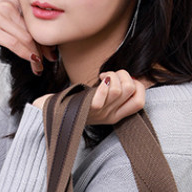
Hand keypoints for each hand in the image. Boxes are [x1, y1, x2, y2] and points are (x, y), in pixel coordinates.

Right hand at [0, 0, 46, 74]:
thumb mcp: (1, 19)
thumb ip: (18, 24)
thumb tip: (37, 39)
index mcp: (14, 0)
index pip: (35, 21)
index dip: (46, 37)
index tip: (53, 51)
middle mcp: (9, 5)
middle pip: (33, 29)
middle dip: (44, 48)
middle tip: (51, 61)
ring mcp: (0, 16)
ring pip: (27, 38)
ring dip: (36, 56)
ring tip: (39, 67)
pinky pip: (16, 43)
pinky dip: (26, 55)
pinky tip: (33, 62)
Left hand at [30, 70, 146, 124]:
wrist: (51, 116)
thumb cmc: (74, 105)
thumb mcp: (99, 101)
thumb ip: (113, 93)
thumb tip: (129, 77)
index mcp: (115, 115)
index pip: (140, 102)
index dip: (138, 86)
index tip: (122, 81)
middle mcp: (109, 116)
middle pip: (131, 90)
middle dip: (123, 75)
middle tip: (109, 76)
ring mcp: (99, 113)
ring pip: (120, 89)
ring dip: (113, 75)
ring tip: (102, 77)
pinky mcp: (88, 109)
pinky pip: (103, 97)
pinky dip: (103, 84)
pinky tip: (98, 80)